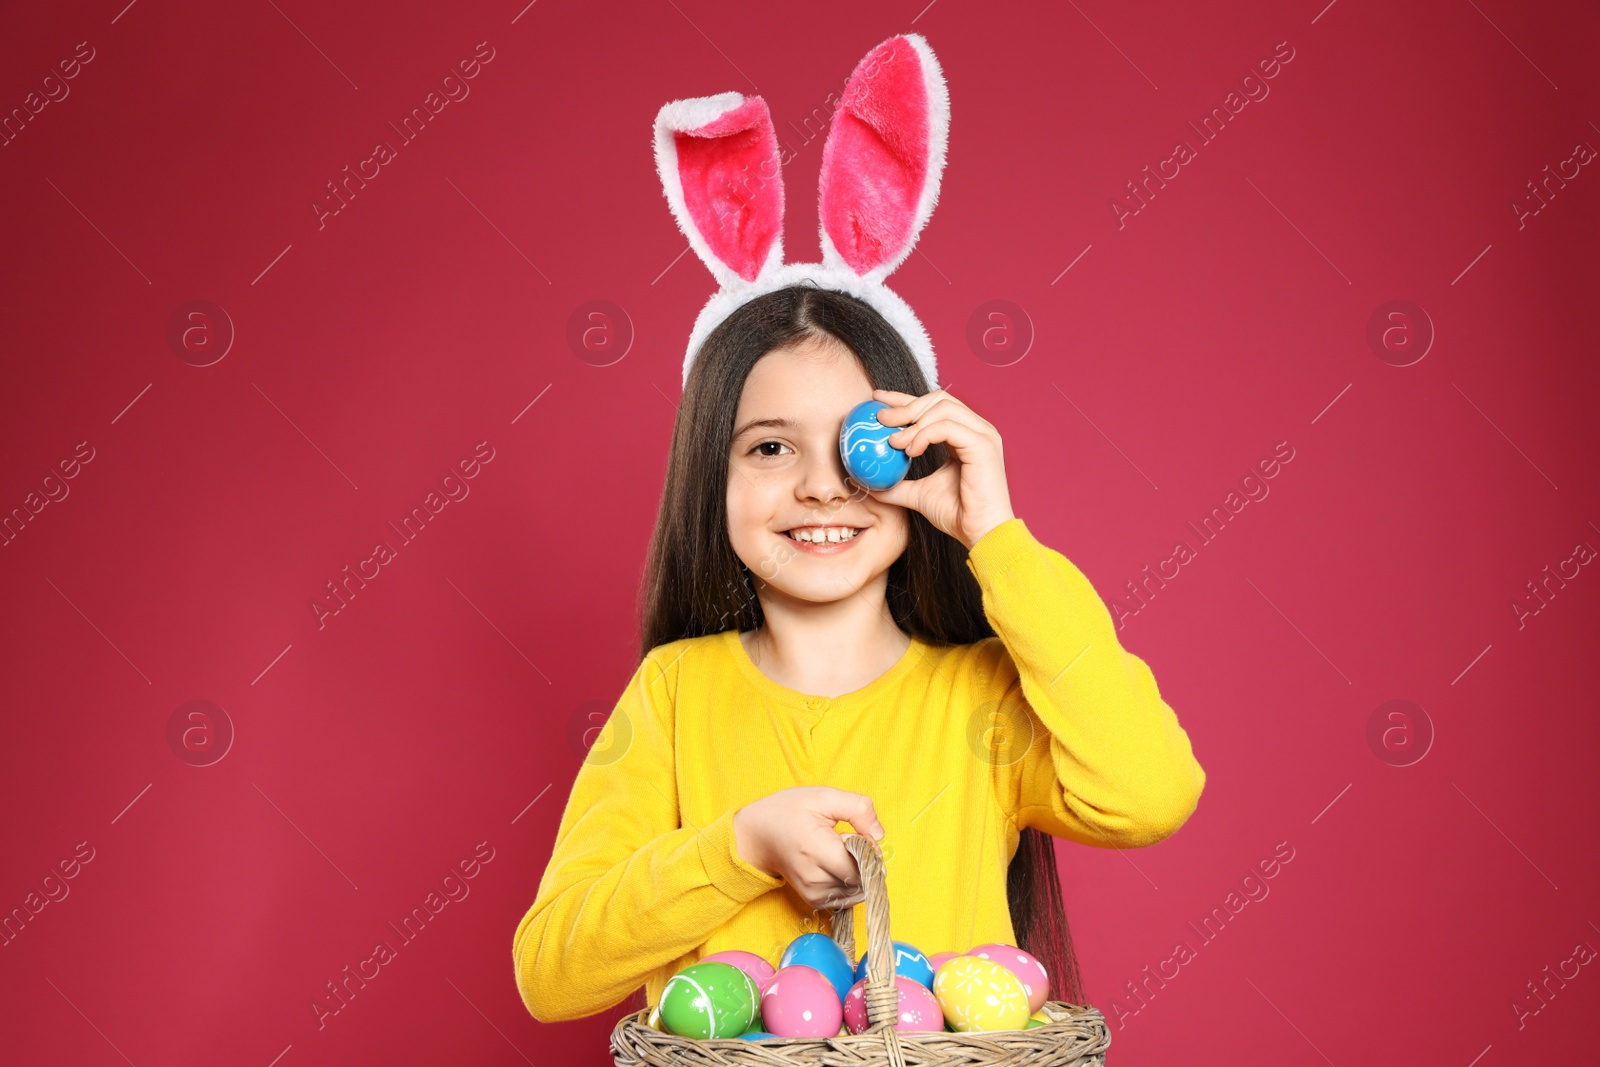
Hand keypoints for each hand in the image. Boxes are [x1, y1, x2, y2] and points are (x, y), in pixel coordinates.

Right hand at [732, 787, 885, 910]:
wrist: (758, 836)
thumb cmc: (789, 812)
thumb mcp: (823, 796)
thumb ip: (858, 808)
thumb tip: (879, 835)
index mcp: (816, 849)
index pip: (861, 866)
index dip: (868, 850)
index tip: (854, 833)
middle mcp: (814, 878)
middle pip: (862, 879)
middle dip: (865, 860)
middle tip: (846, 840)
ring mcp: (813, 893)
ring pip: (858, 890)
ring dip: (858, 872)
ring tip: (838, 852)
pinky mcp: (814, 901)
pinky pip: (848, 897)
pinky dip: (851, 882)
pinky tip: (836, 865)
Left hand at [859, 388, 1015, 548]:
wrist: (980, 534)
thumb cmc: (957, 515)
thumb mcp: (918, 494)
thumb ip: (895, 484)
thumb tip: (864, 479)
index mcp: (965, 435)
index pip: (934, 406)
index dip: (904, 399)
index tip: (878, 401)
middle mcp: (977, 429)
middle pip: (939, 398)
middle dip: (906, 404)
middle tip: (880, 417)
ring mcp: (983, 435)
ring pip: (943, 407)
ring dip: (912, 422)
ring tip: (894, 442)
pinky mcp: (983, 445)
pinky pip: (947, 427)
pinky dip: (924, 434)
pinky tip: (910, 451)